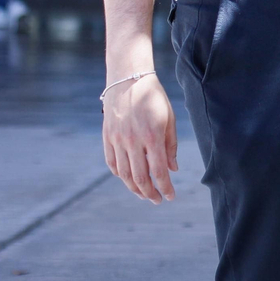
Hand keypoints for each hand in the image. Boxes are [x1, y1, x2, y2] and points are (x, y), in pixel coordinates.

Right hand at [102, 74, 178, 202]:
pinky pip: (112, 163)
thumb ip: (170, 146)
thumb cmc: (153, 98)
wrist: (128, 80)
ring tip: (144, 194)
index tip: (170, 197)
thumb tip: (172, 169)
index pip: (159, 171)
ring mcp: (117, 140)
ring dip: (134, 188)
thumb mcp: (169, 118)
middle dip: (150, 193)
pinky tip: (128, 179)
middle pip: (140, 177)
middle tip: (157, 200)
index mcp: (152, 136)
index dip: (165, 188)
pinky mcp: (107, 137)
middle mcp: (133, 141)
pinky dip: (120, 175)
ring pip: (124, 174)